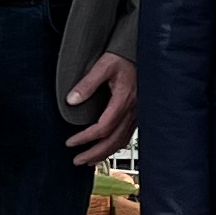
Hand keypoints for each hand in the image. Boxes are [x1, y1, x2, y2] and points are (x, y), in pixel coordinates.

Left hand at [64, 51, 138, 165]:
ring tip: (89, 160)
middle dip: (94, 153)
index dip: (85, 138)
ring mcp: (137, 114)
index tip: (70, 142)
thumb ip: (87, 83)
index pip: (103, 127)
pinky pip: (127, 135)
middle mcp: (133, 110)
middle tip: (77, 160)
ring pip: (121, 141)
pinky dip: (115, 146)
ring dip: (104, 153)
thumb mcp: (104, 65)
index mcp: (123, 100)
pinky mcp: (138, 114)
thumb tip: (71, 100)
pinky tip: (106, 148)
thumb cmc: (124, 58)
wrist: (145, 54)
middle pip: (113, 140)